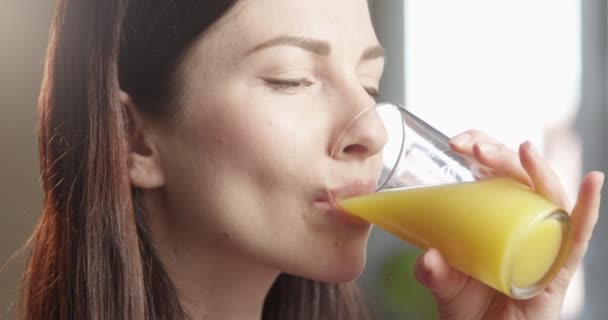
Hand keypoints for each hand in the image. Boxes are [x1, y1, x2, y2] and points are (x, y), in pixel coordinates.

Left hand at [413, 130, 603, 319]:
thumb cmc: (468, 308)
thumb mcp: (444, 283)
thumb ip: (433, 271)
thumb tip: (428, 257)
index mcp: (494, 218)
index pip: (493, 172)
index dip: (482, 149)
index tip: (456, 142)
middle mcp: (522, 223)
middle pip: (519, 178)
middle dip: (499, 155)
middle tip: (473, 147)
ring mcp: (542, 243)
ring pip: (548, 197)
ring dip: (538, 170)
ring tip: (523, 149)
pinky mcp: (559, 269)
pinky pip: (577, 236)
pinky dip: (587, 209)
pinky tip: (592, 180)